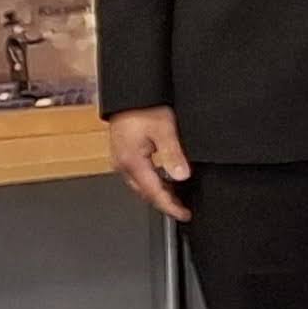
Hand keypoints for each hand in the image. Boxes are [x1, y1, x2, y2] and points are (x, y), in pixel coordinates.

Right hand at [108, 105, 191, 221]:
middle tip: (184, 210)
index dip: (170, 206)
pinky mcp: (125, 154)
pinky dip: (154, 182)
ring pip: (142, 185)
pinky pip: (140, 175)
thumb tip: (182, 176)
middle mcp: (123, 164)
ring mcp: (122, 160)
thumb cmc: (145, 107)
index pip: (153, 192)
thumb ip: (173, 154)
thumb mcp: (165, 129)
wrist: (130, 94)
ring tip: (179, 198)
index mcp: (131, 161)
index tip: (184, 214)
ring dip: (160, 193)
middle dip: (165, 203)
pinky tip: (167, 181)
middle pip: (146, 192)